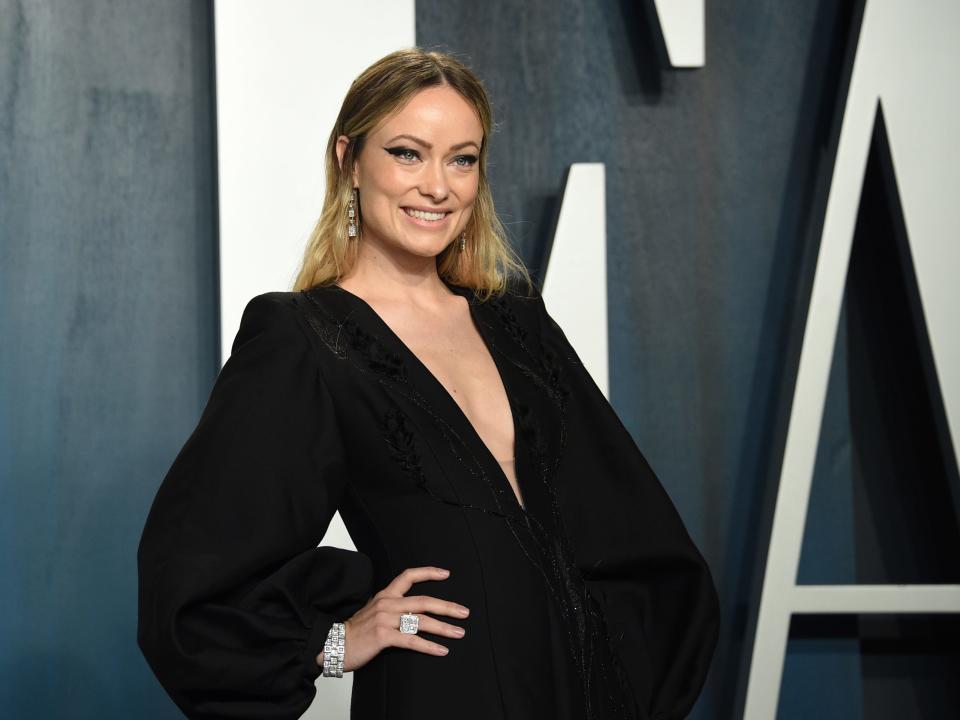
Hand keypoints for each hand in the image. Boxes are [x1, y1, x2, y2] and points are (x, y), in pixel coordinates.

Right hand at [315, 566, 468, 672]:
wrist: (333, 645)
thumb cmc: (355, 632)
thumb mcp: (373, 612)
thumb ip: (392, 608)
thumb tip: (413, 612)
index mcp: (385, 595)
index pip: (408, 576)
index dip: (428, 572)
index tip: (446, 574)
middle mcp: (387, 604)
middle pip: (423, 601)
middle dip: (447, 607)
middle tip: (464, 612)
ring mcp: (385, 620)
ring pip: (421, 621)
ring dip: (443, 628)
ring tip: (459, 633)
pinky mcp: (383, 636)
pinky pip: (411, 641)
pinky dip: (429, 646)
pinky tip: (442, 650)